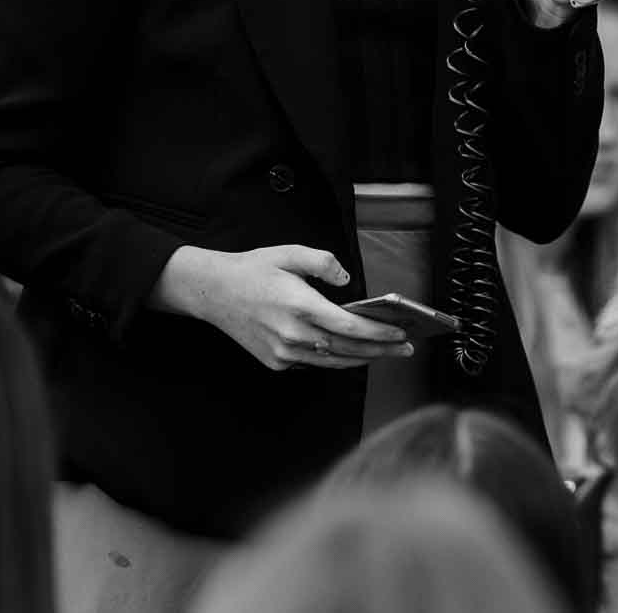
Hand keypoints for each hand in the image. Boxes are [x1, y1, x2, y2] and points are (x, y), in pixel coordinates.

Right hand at [155, 244, 412, 371]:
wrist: (212, 292)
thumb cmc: (253, 270)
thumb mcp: (290, 253)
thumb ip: (324, 263)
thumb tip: (346, 280)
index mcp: (300, 306)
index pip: (350, 326)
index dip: (379, 333)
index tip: (401, 333)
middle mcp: (293, 335)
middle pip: (348, 348)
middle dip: (381, 350)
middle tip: (405, 349)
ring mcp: (283, 353)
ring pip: (332, 361)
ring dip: (362, 359)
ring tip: (385, 353)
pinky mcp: (276, 362)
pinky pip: (313, 364)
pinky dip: (334, 359)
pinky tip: (351, 352)